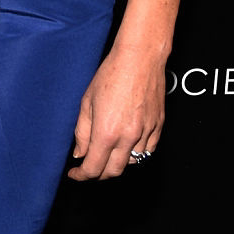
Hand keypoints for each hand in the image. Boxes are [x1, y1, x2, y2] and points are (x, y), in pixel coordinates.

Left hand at [67, 47, 164, 180]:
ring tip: (108, 152)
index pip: (93, 168)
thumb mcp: (86, 102)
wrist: (140, 58)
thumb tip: (80, 153)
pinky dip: (136, 153)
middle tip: (89, 166)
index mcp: (107, 132)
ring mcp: (146, 133)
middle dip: (99, 174)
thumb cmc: (112, 74)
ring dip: (118, 163)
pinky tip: (126, 144)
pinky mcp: (158, 126)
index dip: (81, 175)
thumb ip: (82, 132)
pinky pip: (148, 150)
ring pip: (132, 163)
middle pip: (113, 171)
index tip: (75, 173)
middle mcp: (128, 137)